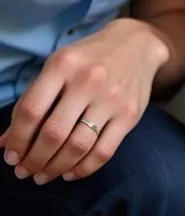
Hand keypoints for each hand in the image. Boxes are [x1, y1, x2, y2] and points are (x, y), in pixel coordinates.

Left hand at [0, 18, 167, 184]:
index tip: (12, 156)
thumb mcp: (58, 67)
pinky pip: (103, 152)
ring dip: (55, 168)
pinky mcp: (130, 113)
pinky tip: (70, 171)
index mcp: (64, 64)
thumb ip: (31, 101)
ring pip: (77, 147)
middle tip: (25, 170)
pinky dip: (83, 169)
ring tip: (44, 175)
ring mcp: (112, 97)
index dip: (17, 140)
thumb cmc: (88, 59)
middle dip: (33, 160)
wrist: (137, 43)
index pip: (31, 111)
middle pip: (53, 134)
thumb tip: (4, 142)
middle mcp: (89, 79)